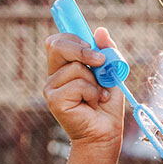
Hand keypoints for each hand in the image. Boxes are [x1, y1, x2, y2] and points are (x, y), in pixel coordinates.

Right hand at [43, 26, 124, 150]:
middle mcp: (54, 75)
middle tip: (101, 62)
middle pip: (57, 45)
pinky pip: (78, 84)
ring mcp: (51, 87)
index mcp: (64, 66)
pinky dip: (93, 93)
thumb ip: (106, 52)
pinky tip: (92, 104)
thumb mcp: (110, 73)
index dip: (72, 36)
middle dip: (83, 50)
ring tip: (98, 96)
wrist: (105, 133)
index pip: (57, 41)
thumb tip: (101, 30)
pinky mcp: (54, 99)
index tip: (92, 43)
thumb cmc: (106, 106)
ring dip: (95, 82)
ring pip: (76, 67)